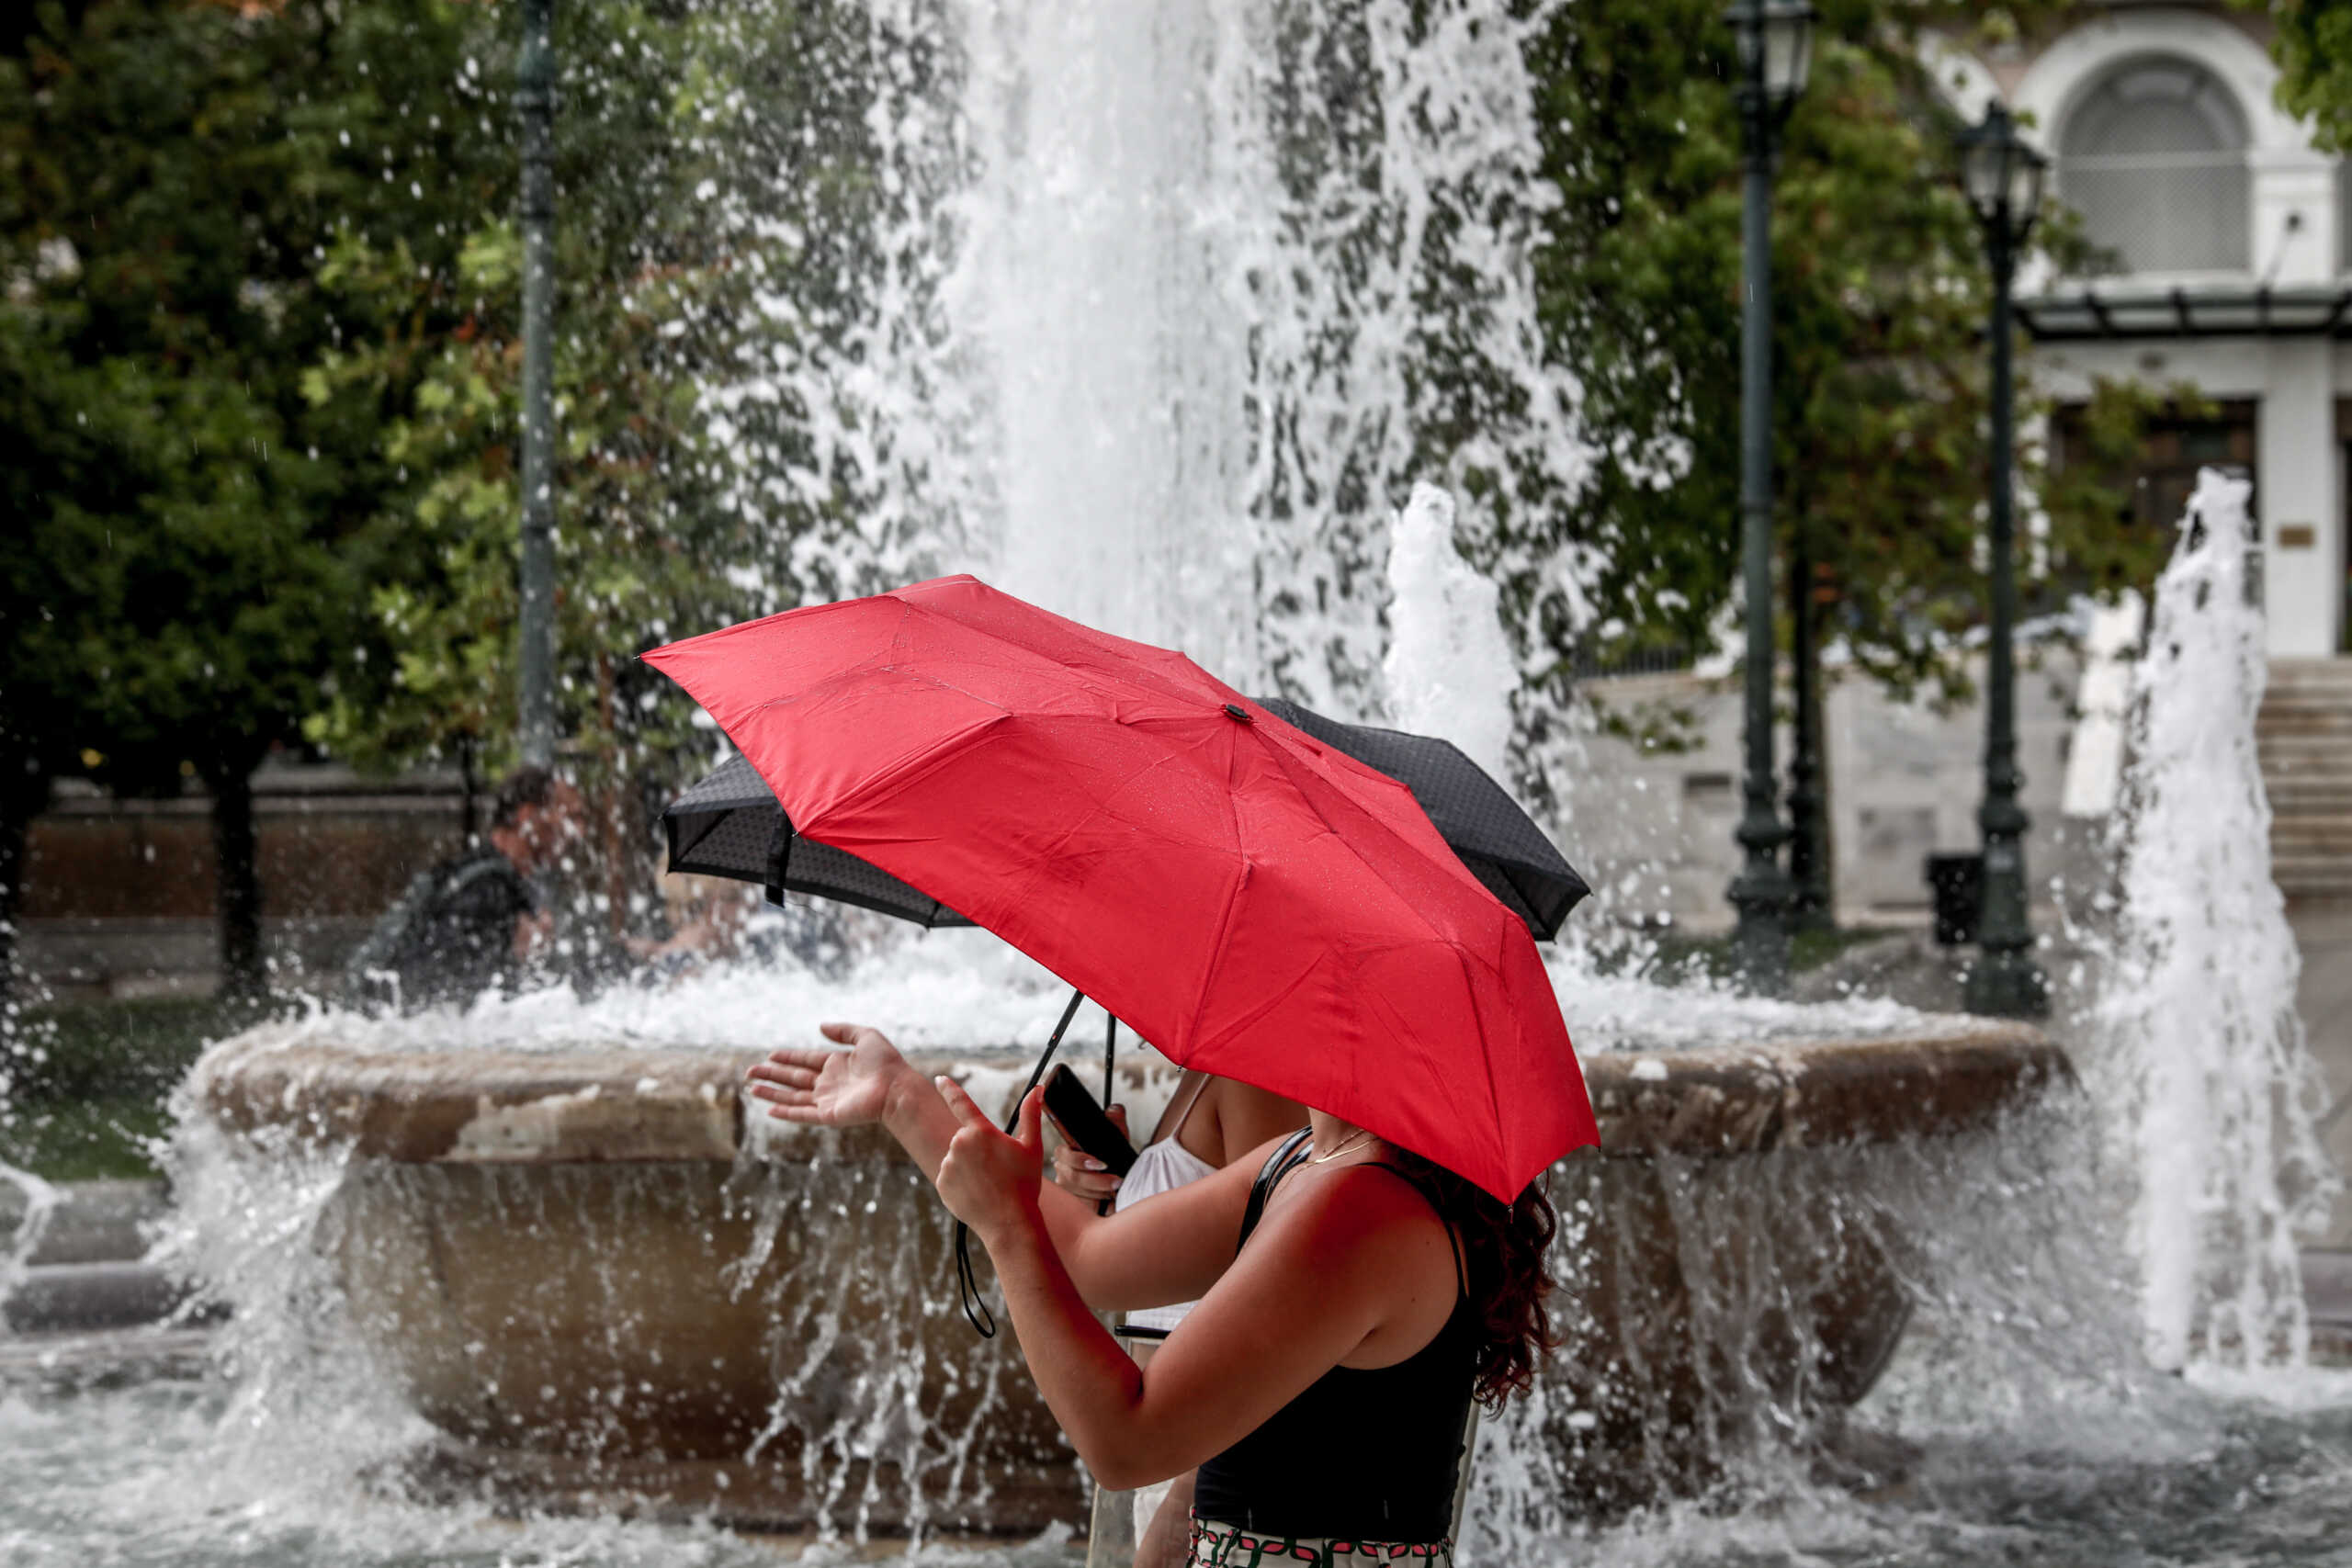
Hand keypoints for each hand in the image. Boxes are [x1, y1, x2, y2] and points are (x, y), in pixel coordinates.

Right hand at [745, 1022, 912, 1127]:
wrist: (897, 1088)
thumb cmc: (887, 1063)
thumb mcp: (867, 1036)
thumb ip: (843, 1031)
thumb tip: (820, 1026)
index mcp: (837, 1064)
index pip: (805, 1060)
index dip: (787, 1058)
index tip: (770, 1055)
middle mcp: (829, 1083)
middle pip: (794, 1078)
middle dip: (771, 1075)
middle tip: (749, 1072)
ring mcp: (828, 1100)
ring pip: (793, 1097)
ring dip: (771, 1093)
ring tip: (751, 1088)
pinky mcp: (828, 1115)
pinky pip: (802, 1114)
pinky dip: (785, 1112)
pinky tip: (769, 1109)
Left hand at [937, 1079, 1045, 1240]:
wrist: (1009, 1221)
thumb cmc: (1024, 1184)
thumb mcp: (1032, 1147)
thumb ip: (1031, 1114)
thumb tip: (1038, 1088)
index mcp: (980, 1130)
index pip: (960, 1102)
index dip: (949, 1088)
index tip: (940, 1078)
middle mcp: (959, 1143)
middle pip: (965, 1139)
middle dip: (978, 1149)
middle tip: (997, 1169)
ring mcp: (947, 1164)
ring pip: (957, 1158)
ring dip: (969, 1166)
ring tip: (988, 1184)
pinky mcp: (941, 1183)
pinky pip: (950, 1177)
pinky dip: (961, 1183)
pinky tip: (977, 1193)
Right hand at [1049, 1102, 1128, 1202]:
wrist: (1121, 1177)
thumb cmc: (1113, 1156)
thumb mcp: (1116, 1136)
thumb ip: (1115, 1120)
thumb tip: (1115, 1110)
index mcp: (1068, 1151)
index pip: (1063, 1154)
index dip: (1080, 1160)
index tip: (1101, 1164)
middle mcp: (1063, 1169)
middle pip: (1072, 1177)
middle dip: (1097, 1180)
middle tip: (1117, 1181)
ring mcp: (1067, 1188)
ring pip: (1080, 1193)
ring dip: (1101, 1192)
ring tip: (1116, 1190)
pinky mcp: (1074, 1203)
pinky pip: (1083, 1205)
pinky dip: (1099, 1203)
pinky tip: (1109, 1201)